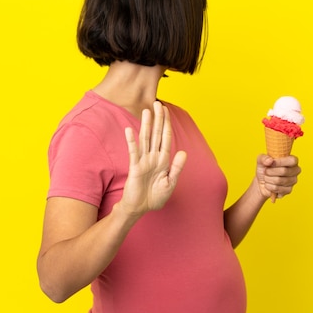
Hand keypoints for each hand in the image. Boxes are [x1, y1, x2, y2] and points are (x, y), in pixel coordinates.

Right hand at [117, 102, 186, 217]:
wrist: (140, 209)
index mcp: (163, 160)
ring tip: (146, 112)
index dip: (166, 124)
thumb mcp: (170, 183)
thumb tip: (183, 152)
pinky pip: (133, 152)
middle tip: (157, 103)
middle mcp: (153, 157)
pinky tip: (129, 130)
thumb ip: (177, 168)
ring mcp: (143, 161)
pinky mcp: (135, 168)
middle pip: (156, 134)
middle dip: (158, 119)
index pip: (166, 138)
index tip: (166, 111)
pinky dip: (131, 141)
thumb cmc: (154, 197)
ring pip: (145, 139)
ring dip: (146, 125)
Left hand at [255, 154, 300, 201]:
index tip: (271, 163)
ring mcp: (293, 181)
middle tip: (265, 171)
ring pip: (279, 180)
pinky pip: (277, 188)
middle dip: (270, 171)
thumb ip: (263, 158)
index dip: (280, 162)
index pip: (292, 160)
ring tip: (266, 178)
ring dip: (268, 179)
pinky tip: (269, 184)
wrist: (261, 182)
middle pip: (284, 171)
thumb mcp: (261, 160)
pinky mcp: (289, 190)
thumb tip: (270, 160)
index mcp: (292, 160)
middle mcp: (295, 170)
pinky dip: (269, 186)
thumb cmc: (264, 168)